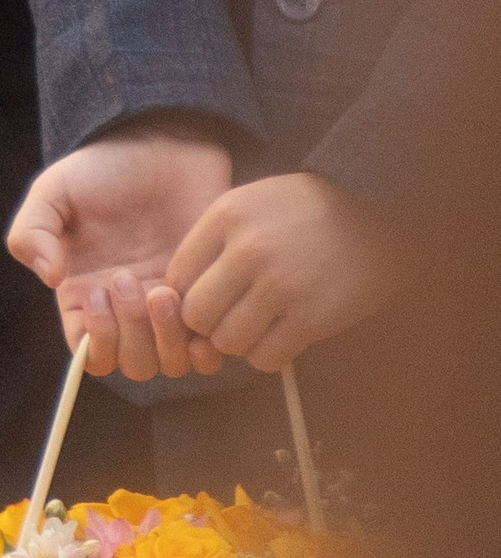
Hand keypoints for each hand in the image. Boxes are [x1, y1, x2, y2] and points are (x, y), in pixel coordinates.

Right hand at [8, 130, 235, 377]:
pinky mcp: (202, 301)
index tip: (96, 293)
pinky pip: (207, 353)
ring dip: (165, 337)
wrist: (164, 146)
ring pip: (167, 364)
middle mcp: (124, 313)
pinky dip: (202, 344)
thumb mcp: (53, 190)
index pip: (87, 354)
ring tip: (163, 288)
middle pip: (129, 366)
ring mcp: (165, 311)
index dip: (94, 338)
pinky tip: (191, 300)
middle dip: (130, 333)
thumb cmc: (105, 169)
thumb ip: (31, 231)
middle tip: (129, 278)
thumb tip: (48, 278)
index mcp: (83, 296)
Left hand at [167, 169, 407, 373]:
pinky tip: (282, 337)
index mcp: (227, 214)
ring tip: (258, 327)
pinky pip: (265, 358)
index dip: (186, 295)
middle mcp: (247, 249)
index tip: (206, 298)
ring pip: (227, 341)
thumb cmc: (311, 209)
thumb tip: (181, 285)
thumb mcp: (255, 199)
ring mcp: (279, 285)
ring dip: (239, 342)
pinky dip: (267, 356)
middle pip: (196, 314)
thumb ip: (217, 235)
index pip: (177, 275)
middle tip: (229, 318)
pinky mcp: (310, 318)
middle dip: (208, 325)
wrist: (381, 214)